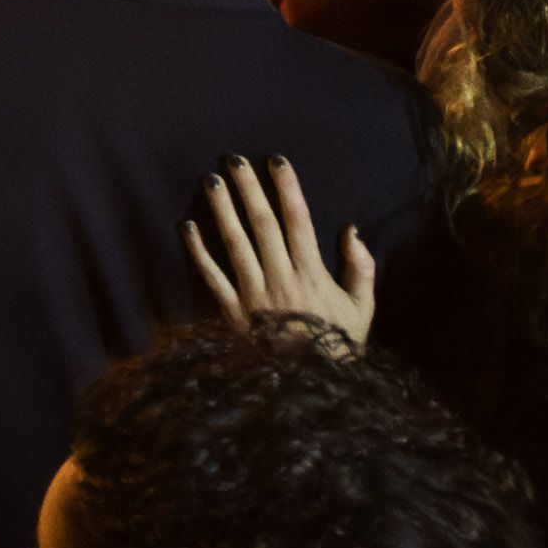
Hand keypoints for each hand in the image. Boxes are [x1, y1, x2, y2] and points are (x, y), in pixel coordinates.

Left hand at [183, 155, 375, 346]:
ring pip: (234, 243)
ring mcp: (253, 294)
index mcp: (312, 274)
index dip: (287, 188)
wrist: (308, 388)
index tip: (276, 161)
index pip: (298, 220)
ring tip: (210, 180)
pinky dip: (197, 252)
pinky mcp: (231, 312)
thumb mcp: (361, 309)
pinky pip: (212, 277)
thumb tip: (352, 230)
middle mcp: (280, 278)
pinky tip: (186, 227)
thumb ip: (360, 268)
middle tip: (234, 159)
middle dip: (249, 188)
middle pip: (262, 224)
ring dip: (221, 210)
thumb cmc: (337, 345)